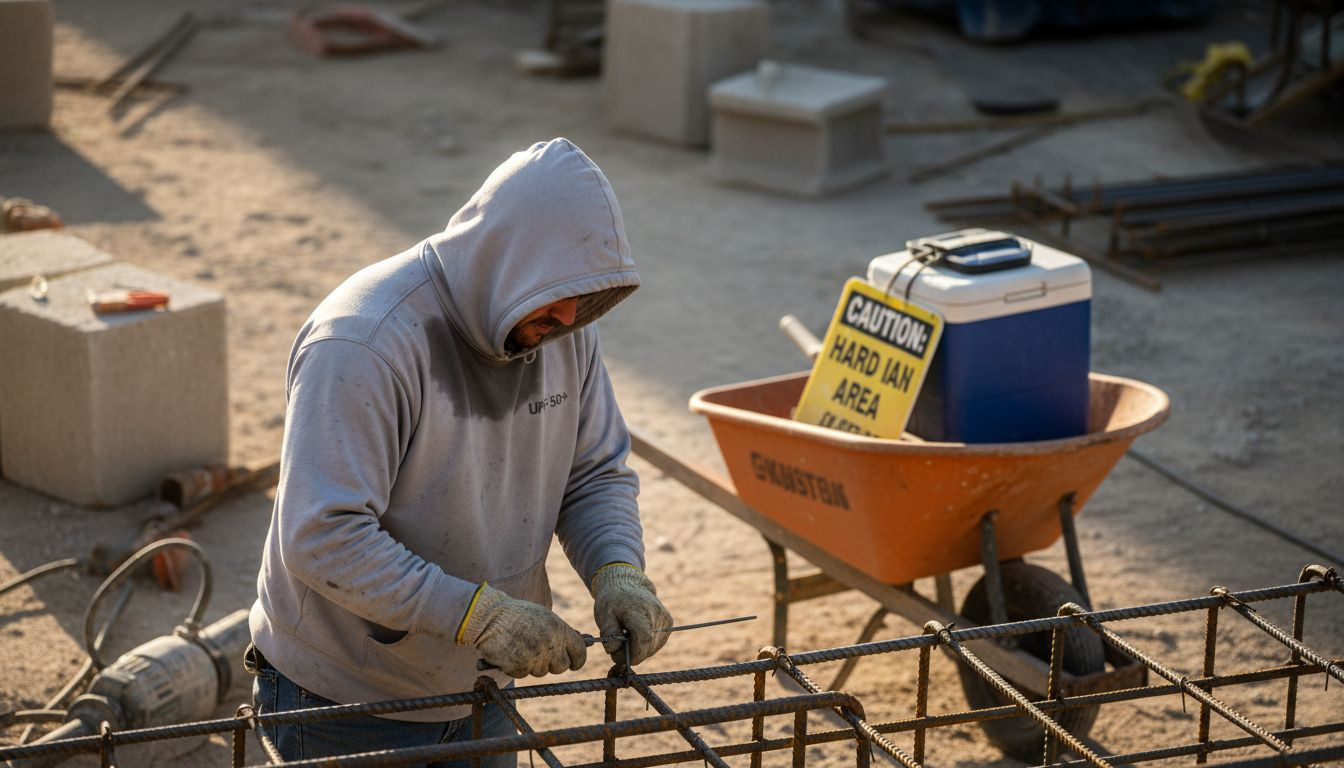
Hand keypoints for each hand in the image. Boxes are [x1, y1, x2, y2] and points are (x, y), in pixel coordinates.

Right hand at [458, 585, 586, 676]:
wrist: (489, 617)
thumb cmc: (516, 615)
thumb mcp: (543, 617)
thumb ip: (558, 633)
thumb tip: (574, 647)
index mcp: (559, 629)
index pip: (579, 651)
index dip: (578, 660)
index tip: (574, 664)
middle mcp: (550, 644)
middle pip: (561, 667)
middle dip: (553, 664)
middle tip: (542, 657)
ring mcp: (535, 657)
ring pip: (541, 671)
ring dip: (532, 664)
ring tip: (520, 647)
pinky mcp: (519, 667)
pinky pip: (523, 674)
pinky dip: (517, 667)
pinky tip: (510, 652)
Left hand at [591, 564, 672, 665]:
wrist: (627, 583)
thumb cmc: (613, 600)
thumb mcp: (603, 613)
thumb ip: (609, 631)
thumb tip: (614, 649)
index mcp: (641, 610)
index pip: (644, 640)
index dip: (631, 654)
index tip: (616, 656)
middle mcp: (657, 614)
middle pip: (648, 647)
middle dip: (631, 654)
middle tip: (616, 647)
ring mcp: (665, 619)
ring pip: (653, 648)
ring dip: (637, 649)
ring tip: (625, 636)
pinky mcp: (669, 623)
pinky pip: (657, 643)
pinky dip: (645, 644)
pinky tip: (635, 634)